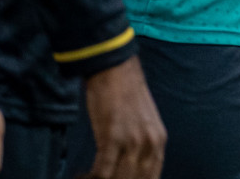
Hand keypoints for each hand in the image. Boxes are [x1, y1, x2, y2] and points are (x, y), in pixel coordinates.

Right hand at [79, 56, 165, 178]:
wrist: (115, 71)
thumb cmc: (125, 96)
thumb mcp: (144, 123)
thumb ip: (142, 146)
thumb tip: (131, 168)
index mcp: (159, 141)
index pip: (151, 177)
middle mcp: (149, 144)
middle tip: (103, 178)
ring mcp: (132, 142)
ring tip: (87, 178)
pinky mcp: (112, 138)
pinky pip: (101, 172)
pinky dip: (90, 178)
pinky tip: (81, 176)